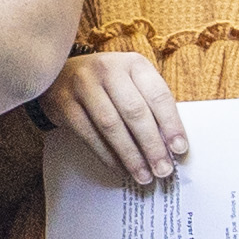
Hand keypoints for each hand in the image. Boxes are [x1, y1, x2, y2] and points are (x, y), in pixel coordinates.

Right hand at [44, 46, 192, 190]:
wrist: (58, 74)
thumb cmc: (107, 84)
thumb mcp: (131, 82)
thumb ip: (150, 106)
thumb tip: (170, 145)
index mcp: (133, 63)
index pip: (157, 94)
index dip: (171, 124)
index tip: (180, 149)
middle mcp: (108, 69)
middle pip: (134, 111)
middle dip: (151, 145)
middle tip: (163, 170)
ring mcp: (83, 85)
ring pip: (111, 125)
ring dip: (130, 155)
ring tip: (143, 175)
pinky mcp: (65, 103)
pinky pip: (89, 135)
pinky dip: (107, 155)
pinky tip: (120, 168)